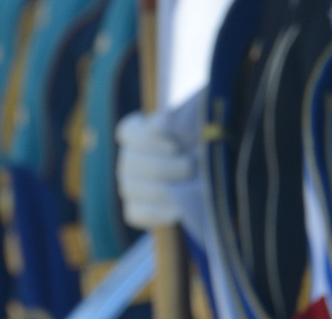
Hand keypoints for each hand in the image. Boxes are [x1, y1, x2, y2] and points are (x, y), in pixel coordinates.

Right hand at [115, 111, 194, 228]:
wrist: (204, 172)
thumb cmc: (197, 139)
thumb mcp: (193, 123)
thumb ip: (186, 119)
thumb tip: (181, 121)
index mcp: (134, 131)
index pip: (128, 133)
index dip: (147, 139)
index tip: (175, 145)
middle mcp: (128, 158)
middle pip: (134, 162)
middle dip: (164, 166)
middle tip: (189, 167)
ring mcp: (128, 185)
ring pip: (135, 189)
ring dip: (163, 190)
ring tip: (189, 188)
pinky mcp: (134, 210)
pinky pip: (138, 213)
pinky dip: (158, 213)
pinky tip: (179, 211)